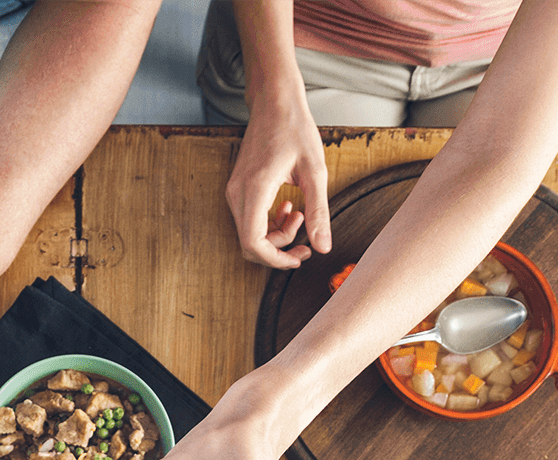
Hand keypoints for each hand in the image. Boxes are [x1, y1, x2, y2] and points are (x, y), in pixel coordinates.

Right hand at [225, 87, 330, 268]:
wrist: (274, 102)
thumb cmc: (294, 129)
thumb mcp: (315, 171)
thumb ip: (319, 212)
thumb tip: (322, 247)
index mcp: (255, 189)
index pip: (254, 243)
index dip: (276, 259)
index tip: (299, 257)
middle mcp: (238, 193)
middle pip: (250, 244)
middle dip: (279, 249)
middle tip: (306, 241)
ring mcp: (234, 191)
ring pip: (250, 233)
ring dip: (276, 234)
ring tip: (300, 214)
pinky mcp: (238, 188)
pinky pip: (249, 219)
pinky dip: (270, 223)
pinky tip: (289, 207)